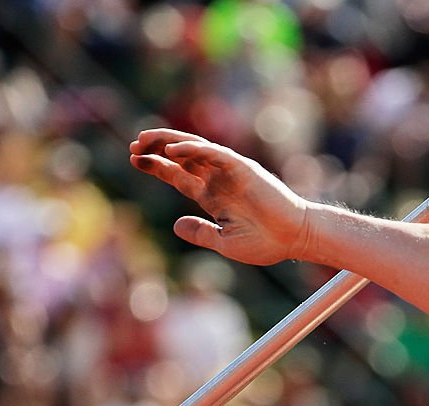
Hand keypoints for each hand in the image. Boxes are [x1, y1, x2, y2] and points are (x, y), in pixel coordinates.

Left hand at [129, 129, 312, 264]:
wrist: (294, 239)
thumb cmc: (265, 242)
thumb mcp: (224, 242)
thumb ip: (200, 232)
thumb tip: (176, 226)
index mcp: (213, 196)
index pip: (179, 175)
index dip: (156, 165)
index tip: (134, 160)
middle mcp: (219, 179)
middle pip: (182, 156)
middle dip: (156, 149)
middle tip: (133, 147)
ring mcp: (230, 172)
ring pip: (194, 148)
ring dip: (168, 141)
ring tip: (144, 140)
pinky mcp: (243, 168)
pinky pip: (214, 154)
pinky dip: (193, 150)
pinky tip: (172, 150)